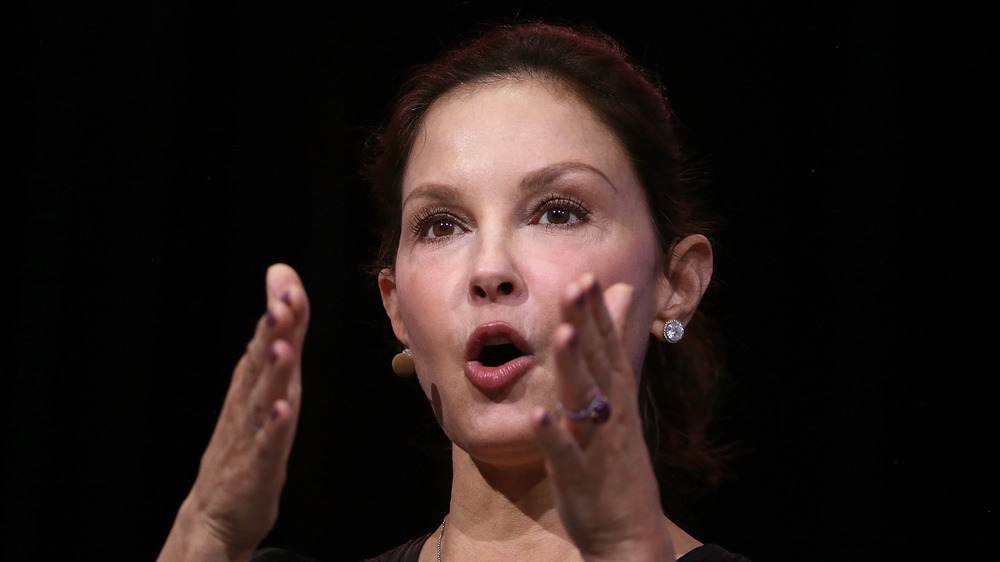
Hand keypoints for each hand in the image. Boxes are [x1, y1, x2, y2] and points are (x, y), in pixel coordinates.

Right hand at [159, 264, 309, 561]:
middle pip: (262, 363)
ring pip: (263, 399)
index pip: (267, 341)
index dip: (279, 313)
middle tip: (280, 301)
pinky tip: (281, 410)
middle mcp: (249, 404)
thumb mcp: (268, 381)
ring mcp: (251, 435)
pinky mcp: (257, 469)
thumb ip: (282, 333)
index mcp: (254, 383)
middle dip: (272, 332)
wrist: (215, 514)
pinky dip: (274, 428)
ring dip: (273, 373)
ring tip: (282, 347)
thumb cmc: (246, 441)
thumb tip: (283, 279)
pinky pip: (267, 446)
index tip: (285, 281)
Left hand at [531, 274, 674, 560]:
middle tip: (578, 285)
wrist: (630, 533)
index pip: (608, 346)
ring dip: (574, 367)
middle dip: (588, 324)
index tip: (587, 276)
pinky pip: (564, 453)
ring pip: (584, 400)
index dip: (597, 312)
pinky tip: (538, 414)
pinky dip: (553, 433)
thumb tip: (620, 300)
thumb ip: (611, 355)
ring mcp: (596, 445)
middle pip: (598, 363)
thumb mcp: (619, 405)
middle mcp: (610, 415)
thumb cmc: (616, 463)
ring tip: (564, 334)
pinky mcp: (579, 477)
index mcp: (617, 398)